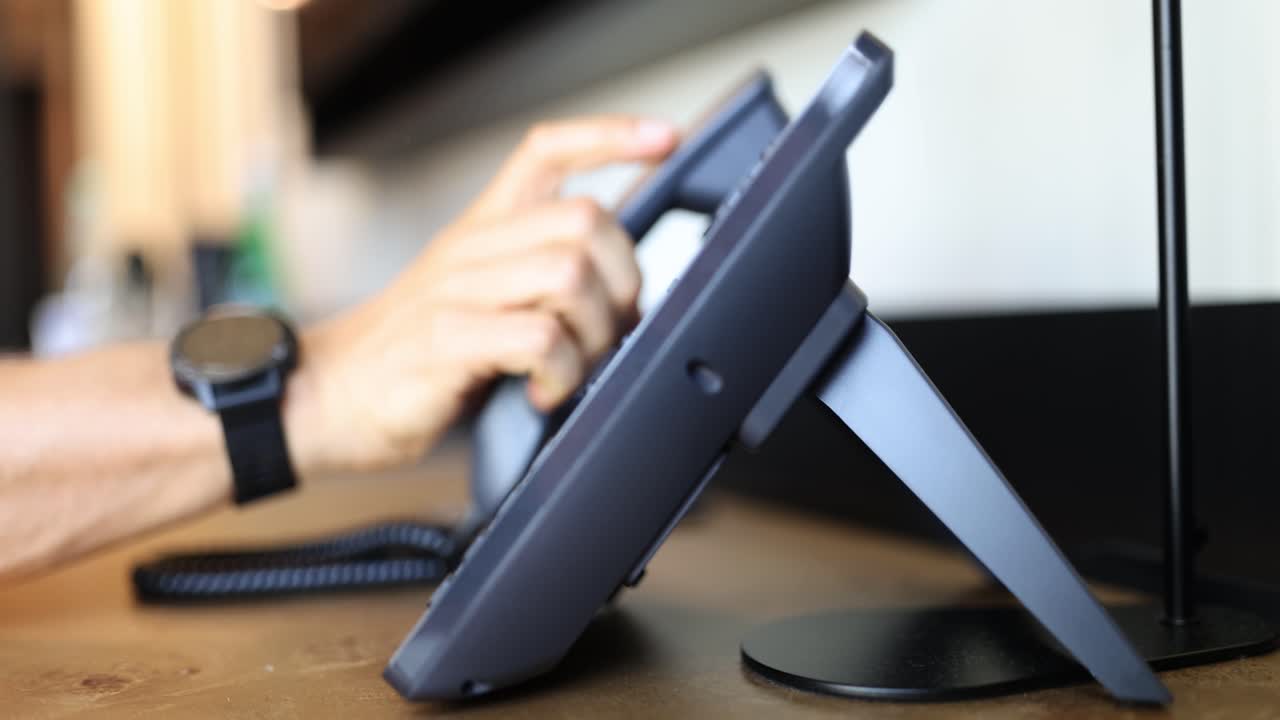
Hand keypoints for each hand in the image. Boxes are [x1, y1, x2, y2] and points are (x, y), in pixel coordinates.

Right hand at [291, 116, 679, 470]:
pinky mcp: (445, 340)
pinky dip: (562, 373)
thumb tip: (619, 300)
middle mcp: (472, 248)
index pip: (546, 151)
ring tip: (572, 369)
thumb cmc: (408, 359)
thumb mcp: (474, 301)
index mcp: (482, 230)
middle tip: (608, 331)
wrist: (320, 398)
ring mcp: (456, 291)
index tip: (660, 139)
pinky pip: (539, 339)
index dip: (609, 135)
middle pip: (584, 219)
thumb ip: (534, 286)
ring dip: (595, 333)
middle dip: (623, 281)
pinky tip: (544, 392)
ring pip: (569, 275)